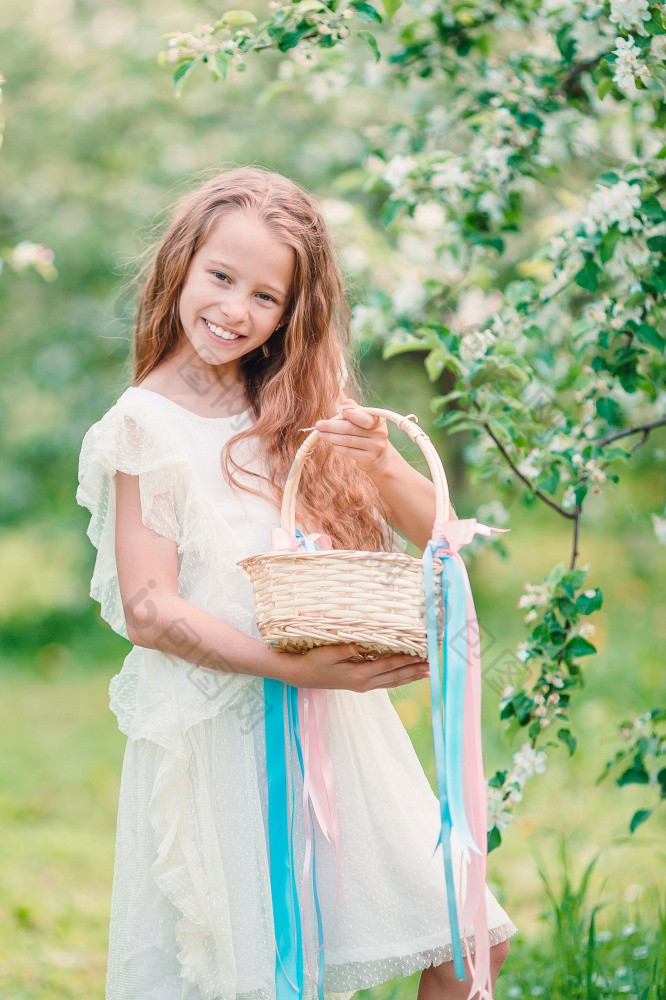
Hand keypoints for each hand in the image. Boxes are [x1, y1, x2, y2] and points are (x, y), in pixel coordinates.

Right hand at [284, 641, 429, 691]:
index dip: (405, 660)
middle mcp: (364, 683)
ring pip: (393, 682)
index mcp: (358, 675)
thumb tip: (358, 644)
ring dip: (410, 676)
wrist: (301, 676)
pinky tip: (407, 676)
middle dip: (414, 670)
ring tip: (427, 673)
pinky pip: (385, 683)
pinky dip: (399, 679)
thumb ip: (342, 649)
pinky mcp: (360, 686)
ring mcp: (363, 686)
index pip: (388, 665)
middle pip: (395, 676)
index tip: (421, 654)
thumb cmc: (313, 661)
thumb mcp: (325, 653)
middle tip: (433, 665)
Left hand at [314, 398, 391, 475]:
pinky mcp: (369, 458)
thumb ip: (355, 410)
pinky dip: (338, 447)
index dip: (352, 414)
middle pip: (350, 428)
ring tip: (320, 434)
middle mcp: (379, 433)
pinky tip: (332, 444)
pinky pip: (348, 451)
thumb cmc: (367, 434)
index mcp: (378, 420)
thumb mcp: (365, 421)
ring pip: (347, 440)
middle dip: (331, 426)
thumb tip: (344, 402)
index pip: (364, 417)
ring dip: (331, 437)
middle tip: (318, 425)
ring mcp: (375, 447)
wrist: (379, 457)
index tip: (341, 413)